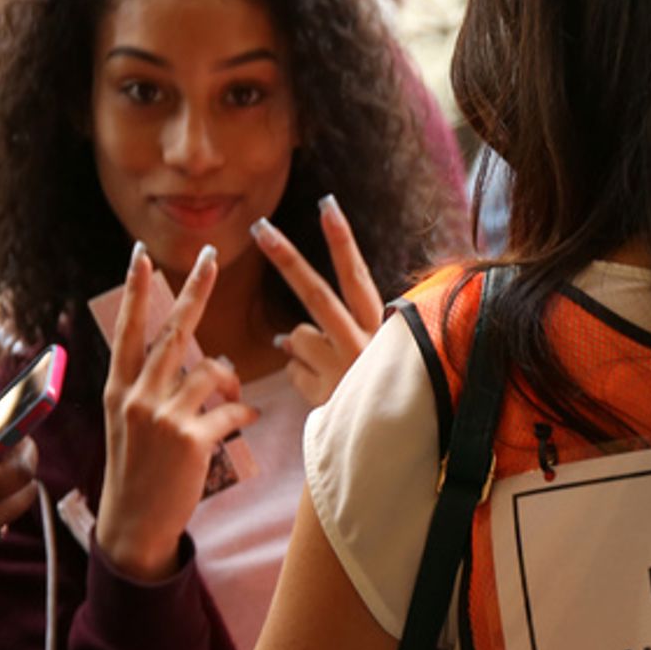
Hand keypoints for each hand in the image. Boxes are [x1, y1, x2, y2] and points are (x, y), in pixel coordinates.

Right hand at [94, 243, 258, 581]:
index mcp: (118, 388)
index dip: (137, 291)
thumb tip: (196, 362)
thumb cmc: (138, 471)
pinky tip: (246, 417)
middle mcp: (136, 395)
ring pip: (211, 372)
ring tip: (232, 394)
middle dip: (195, 292)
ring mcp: (162, 416)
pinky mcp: (189, 438)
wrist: (135, 521)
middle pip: (173, 332)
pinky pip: (230, 410)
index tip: (141, 255)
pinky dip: (243, 411)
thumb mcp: (130, 424)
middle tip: (212, 258)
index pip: (128, 330)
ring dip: (230, 379)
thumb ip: (151, 389)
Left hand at [251, 195, 383, 406]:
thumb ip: (335, 336)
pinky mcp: (327, 392)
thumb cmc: (379, 395)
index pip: (357, 276)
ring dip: (301, 351)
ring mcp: (345, 369)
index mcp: (382, 327)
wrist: (390, 446)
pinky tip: (325, 396)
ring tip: (328, 375)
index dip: (341, 240)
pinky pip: (294, 370)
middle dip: (286, 258)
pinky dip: (302, 379)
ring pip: (297, 336)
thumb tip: (284, 336)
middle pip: (317, 294)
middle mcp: (367, 344)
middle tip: (260, 228)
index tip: (326, 203)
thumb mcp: (368, 356)